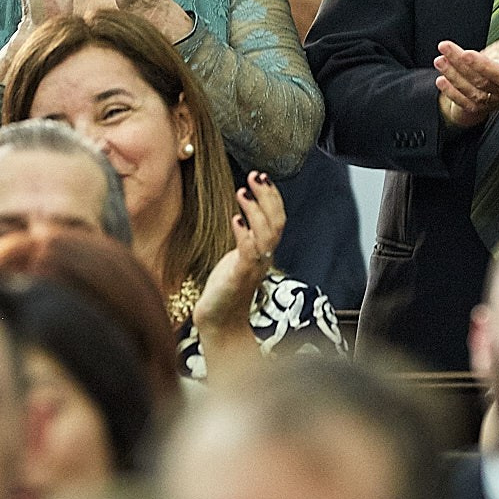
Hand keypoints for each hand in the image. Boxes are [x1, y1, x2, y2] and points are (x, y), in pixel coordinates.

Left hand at [192, 172, 284, 376]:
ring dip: (257, 211)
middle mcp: (263, 258)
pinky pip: (249, 253)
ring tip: (243, 191)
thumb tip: (242, 213)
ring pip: (267, 235)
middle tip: (256, 176)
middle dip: (268, 197)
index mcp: (264, 251)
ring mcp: (254, 268)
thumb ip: (244, 237)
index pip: (277, 219)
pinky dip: (244, 234)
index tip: (261, 176)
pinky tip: (235, 219)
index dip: (273, 197)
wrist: (220, 322)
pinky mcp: (240, 277)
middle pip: (277, 222)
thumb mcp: (237, 257)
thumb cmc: (226, 290)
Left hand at [432, 31, 498, 117]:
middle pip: (481, 82)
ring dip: (454, 78)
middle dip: (459, 66)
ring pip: (474, 93)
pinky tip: (442, 83)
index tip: (465, 53)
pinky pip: (474, 102)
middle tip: (443, 49)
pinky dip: (455, 94)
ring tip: (439, 61)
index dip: (482, 66)